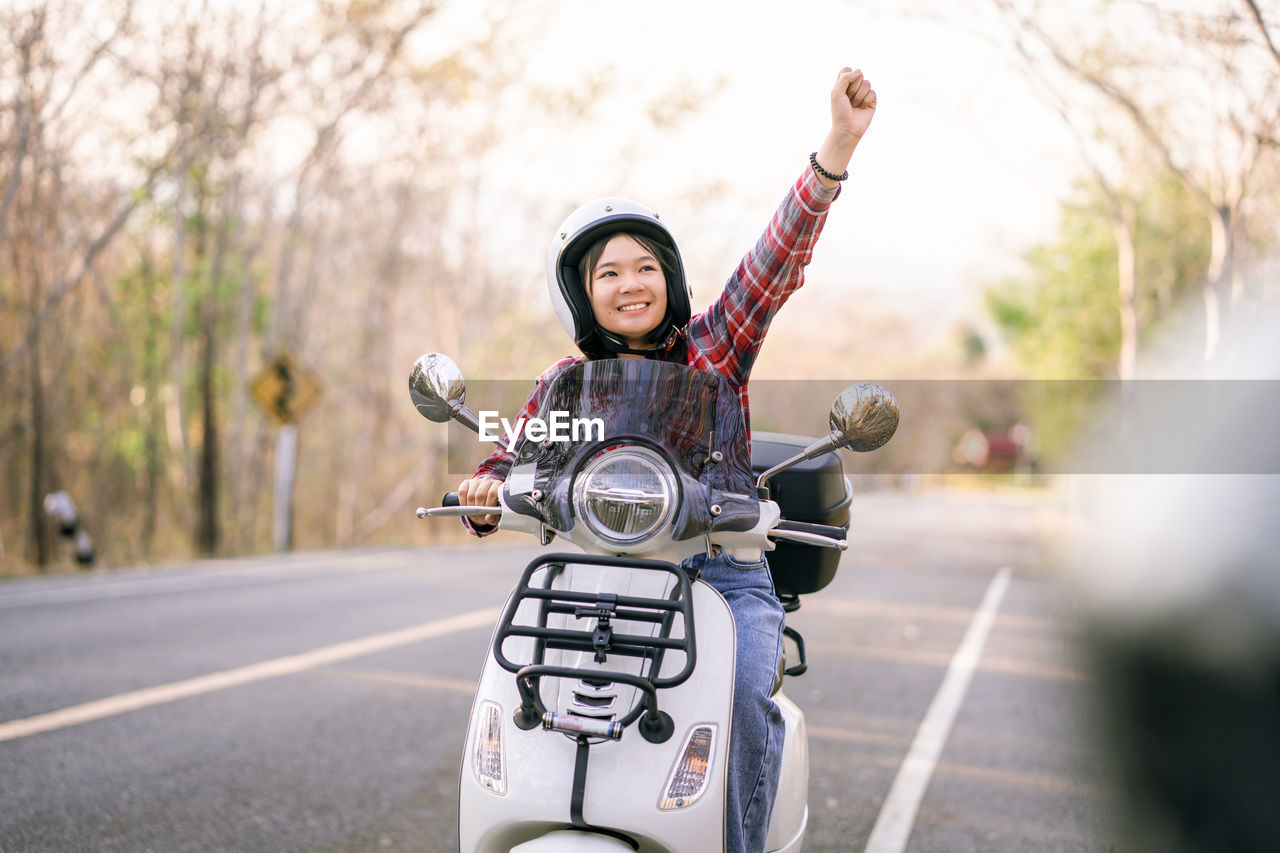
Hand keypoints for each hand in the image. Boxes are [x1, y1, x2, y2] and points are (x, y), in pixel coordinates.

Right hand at [458, 476, 501, 526]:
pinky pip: (462, 492)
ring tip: (474, 514)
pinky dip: (463, 502)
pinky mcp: (466, 483)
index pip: (492, 493)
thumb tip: (488, 518)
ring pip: (471, 495)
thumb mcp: (497, 515)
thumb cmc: (493, 509)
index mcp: (498, 485)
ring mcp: (476, 481)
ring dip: (471, 507)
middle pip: (480, 495)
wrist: (485, 503)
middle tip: (480, 517)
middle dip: (479, 509)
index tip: (488, 515)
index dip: (489, 505)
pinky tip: (467, 508)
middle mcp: (488, 480)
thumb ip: (495, 517)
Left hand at [813, 66, 876, 188]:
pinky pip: (872, 93)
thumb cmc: (839, 112)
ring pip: (867, 83)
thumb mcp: (836, 93)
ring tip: (854, 106)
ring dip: (859, 96)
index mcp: (843, 84)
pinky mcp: (872, 100)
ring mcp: (863, 93)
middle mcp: (853, 87)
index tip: (841, 89)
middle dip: (852, 88)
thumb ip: (845, 78)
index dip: (846, 77)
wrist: (847, 129)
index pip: (847, 70)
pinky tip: (862, 108)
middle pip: (858, 75)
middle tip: (848, 100)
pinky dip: (866, 101)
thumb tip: (859, 71)